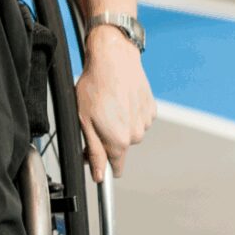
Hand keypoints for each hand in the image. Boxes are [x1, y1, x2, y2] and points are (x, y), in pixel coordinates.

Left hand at [75, 25, 155, 181]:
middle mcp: (136, 135)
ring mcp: (146, 122)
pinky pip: (138, 118)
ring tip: (108, 103)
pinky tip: (120, 98)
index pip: (115, 168)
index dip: (102, 164)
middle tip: (95, 116)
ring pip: (130, 132)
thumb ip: (93, 151)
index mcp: (119, 141)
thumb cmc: (94, 87)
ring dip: (119, 123)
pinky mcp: (151, 108)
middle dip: (108, 138)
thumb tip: (99, 176)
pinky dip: (130, 112)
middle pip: (120, 147)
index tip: (94, 154)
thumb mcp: (84, 121)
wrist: (113, 59)